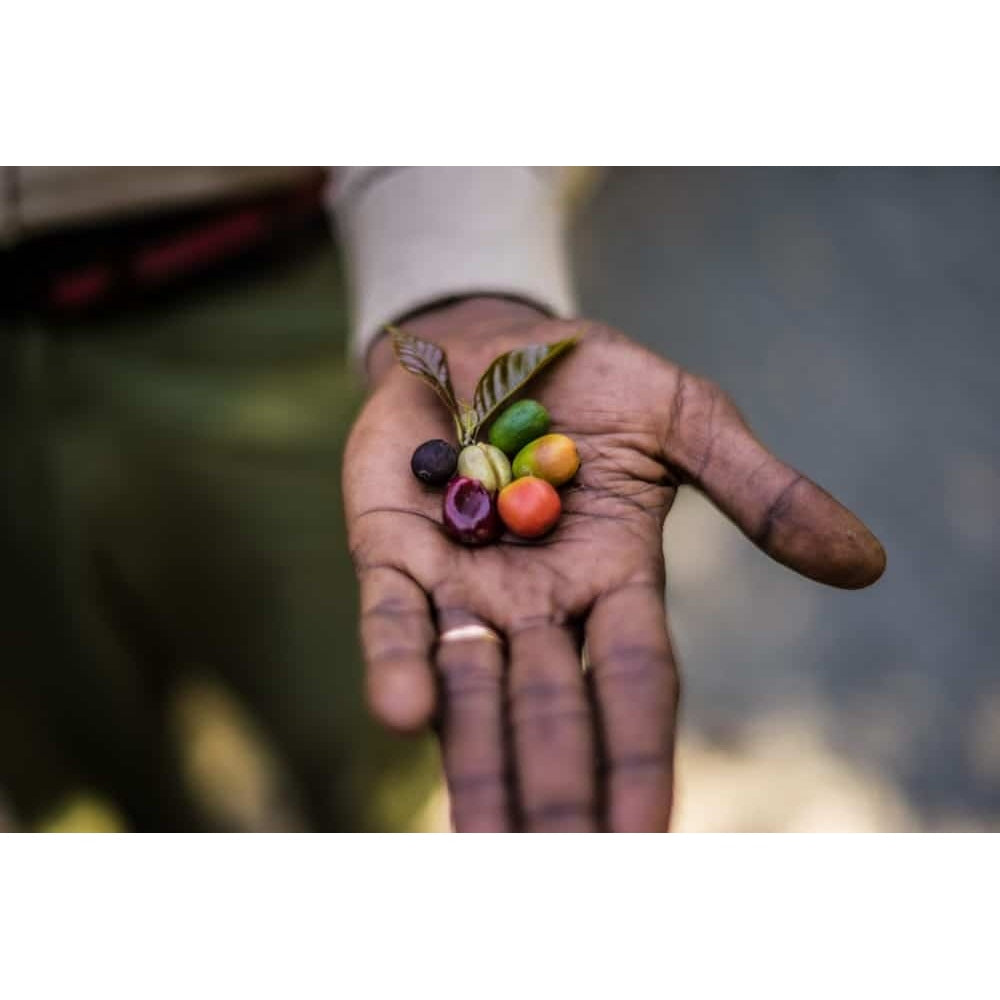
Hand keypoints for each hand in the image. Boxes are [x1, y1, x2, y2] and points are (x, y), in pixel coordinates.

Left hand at [344, 298, 884, 830]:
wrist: (486, 343)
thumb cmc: (592, 382)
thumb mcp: (687, 422)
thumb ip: (759, 491)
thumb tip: (865, 565)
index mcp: (613, 581)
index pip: (634, 686)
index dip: (640, 757)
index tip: (643, 838)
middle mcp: (537, 604)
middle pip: (551, 708)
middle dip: (555, 786)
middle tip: (558, 873)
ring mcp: (461, 582)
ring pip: (469, 686)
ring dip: (476, 761)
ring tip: (482, 845)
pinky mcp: (392, 549)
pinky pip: (395, 617)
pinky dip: (398, 662)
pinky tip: (403, 714)